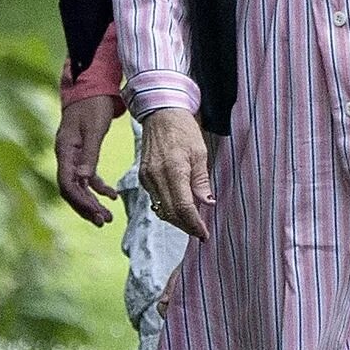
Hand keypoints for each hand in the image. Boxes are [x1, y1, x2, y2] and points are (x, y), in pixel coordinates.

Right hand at [55, 93, 123, 224]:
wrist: (92, 86)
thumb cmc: (94, 104)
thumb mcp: (95, 129)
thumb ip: (90, 155)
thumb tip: (83, 180)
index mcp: (65, 151)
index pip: (68, 184)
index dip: (81, 201)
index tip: (96, 213)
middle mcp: (65, 155)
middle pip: (71, 190)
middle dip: (85, 207)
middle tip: (103, 222)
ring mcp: (72, 155)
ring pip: (79, 186)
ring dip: (92, 201)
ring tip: (107, 216)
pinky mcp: (81, 153)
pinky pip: (86, 176)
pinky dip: (97, 186)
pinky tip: (112, 194)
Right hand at [137, 109, 216, 241]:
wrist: (160, 115)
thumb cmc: (184, 131)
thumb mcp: (200, 153)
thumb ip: (201, 180)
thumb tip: (207, 203)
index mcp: (173, 169)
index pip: (183, 206)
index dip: (194, 223)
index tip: (204, 234)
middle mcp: (156, 176)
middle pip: (170, 212)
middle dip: (186, 226)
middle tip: (200, 233)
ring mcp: (146, 177)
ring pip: (161, 208)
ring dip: (176, 220)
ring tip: (192, 224)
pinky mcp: (142, 177)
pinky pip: (155, 199)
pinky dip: (168, 208)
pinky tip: (180, 209)